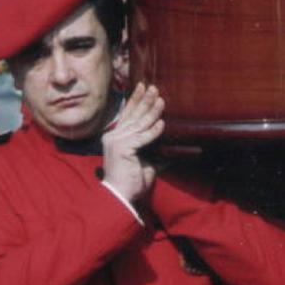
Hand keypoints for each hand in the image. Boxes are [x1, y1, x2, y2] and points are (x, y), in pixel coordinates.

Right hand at [102, 83, 165, 203]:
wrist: (121, 197)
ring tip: (161, 100)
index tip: (143, 87)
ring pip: (138, 124)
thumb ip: (155, 154)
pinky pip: (142, 137)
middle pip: (132, 115)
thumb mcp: (147, 164)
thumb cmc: (132, 182)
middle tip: (154, 88)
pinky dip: (153, 131)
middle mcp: (113, 137)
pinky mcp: (122, 149)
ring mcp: (116, 142)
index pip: (127, 115)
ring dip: (151, 111)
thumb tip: (171, 149)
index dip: (135, 100)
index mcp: (116, 138)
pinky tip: (162, 124)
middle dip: (144, 100)